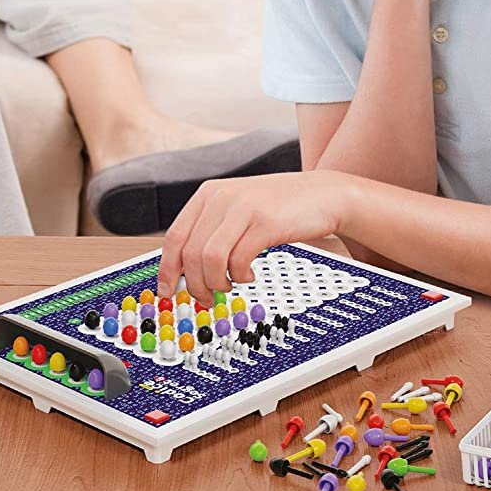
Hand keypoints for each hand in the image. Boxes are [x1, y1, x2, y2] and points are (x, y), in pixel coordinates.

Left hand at [155, 171, 354, 305]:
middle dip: (194, 284)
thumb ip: (212, 233)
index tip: (168, 291)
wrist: (323, 194)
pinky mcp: (265, 222)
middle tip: (206, 296)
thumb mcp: (237, 209)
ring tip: (229, 284)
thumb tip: (186, 272)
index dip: (167, 269)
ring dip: (216, 282)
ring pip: (209, 258)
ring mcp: (243, 208)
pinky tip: (249, 274)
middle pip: (190, 252)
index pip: (174, 237)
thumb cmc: (280, 207)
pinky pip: (238, 260)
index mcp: (208, 194)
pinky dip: (239, 276)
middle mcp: (221, 198)